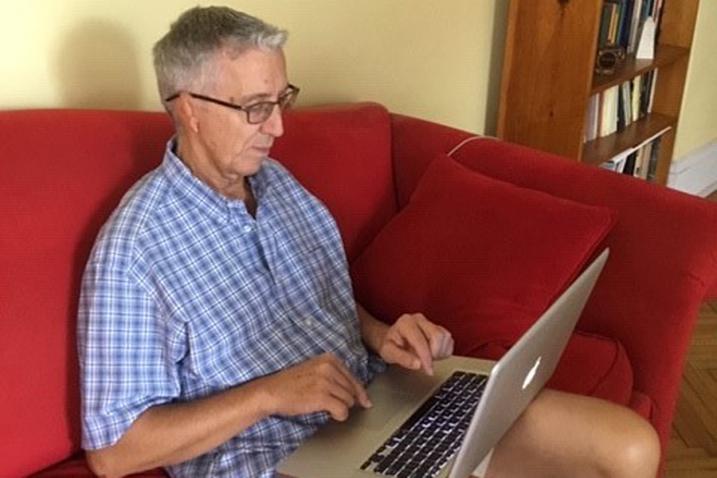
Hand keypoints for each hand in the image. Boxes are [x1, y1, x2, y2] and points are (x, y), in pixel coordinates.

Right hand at [257, 353, 371, 421]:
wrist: (272, 391)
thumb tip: (356, 391)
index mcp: (329, 359)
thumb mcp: (315, 369)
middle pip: (352, 390)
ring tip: (329, 408)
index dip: (360, 392)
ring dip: (342, 408)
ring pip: (349, 401)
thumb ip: (334, 375)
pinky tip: (332, 415)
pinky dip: (340, 415)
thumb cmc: (291, 383)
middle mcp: (329, 368)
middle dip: (349, 401)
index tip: (365, 401)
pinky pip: (342, 410)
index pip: (353, 378)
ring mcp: (326, 381)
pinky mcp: (321, 397)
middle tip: (339, 406)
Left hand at [378, 313, 453, 375]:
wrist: (393, 339)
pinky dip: (444, 351)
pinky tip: (434, 354)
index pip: (421, 340)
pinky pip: (449, 340)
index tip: (428, 370)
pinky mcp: (438, 328)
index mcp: (406, 323)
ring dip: (440, 352)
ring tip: (428, 358)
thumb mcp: (389, 353)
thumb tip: (418, 364)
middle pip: (437, 336)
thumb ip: (402, 359)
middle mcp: (419, 320)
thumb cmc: (391, 345)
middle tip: (426, 364)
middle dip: (434, 354)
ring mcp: (430, 323)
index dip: (426, 357)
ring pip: (445, 337)